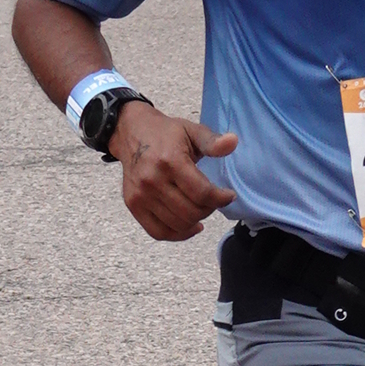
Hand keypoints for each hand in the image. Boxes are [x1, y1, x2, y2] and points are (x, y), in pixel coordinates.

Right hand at [110, 102, 237, 239]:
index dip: (221, 199)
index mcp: (170, 161)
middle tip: (213, 201)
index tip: (228, 195)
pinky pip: (158, 232)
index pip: (202, 193)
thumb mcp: (191, 131)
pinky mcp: (133, 205)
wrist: (131, 133)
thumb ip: (212, 141)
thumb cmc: (165, 133)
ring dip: (195, 221)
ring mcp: (141, 195)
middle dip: (209, 210)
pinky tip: (190, 226)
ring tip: (201, 209)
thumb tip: (233, 142)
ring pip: (177, 224)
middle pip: (191, 212)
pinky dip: (178, 234)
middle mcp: (152, 180)